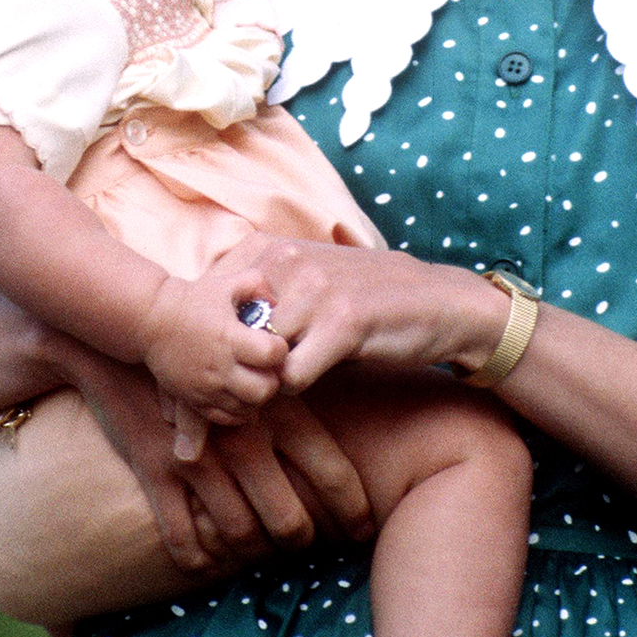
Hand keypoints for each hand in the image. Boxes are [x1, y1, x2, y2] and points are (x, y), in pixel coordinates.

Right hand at [71, 347, 372, 573]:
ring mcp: (202, 461)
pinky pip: (180, 532)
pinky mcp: (159, 470)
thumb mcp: (270, 339)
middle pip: (288, 519)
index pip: (332, 473)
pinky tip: (206, 564)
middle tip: (307, 548)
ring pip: (238, 533)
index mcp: (281, 411)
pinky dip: (195, 557)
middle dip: (301, 541)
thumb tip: (354, 352)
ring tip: (260, 555)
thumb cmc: (217, 331)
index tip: (365, 530)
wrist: (141, 328)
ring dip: (252, 554)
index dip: (354, 510)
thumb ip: (305, 359)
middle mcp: (246, 442)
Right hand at [141, 273, 287, 422]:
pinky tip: (238, 394)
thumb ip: (258, 284)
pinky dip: (238, 411)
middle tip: (265, 367)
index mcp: (231, 337)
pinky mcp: (194, 399)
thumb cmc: (193, 299)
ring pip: (247, 409)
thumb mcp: (227, 284)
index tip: (272, 342)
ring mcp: (207, 387)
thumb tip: (276, 302)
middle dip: (272, 379)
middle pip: (264, 390)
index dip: (280, 349)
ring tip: (252, 379)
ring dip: (256, 396)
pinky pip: (226, 419)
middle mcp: (220, 367)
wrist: (151, 320)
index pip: (273, 354)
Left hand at [212, 235, 509, 390]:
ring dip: (268, 378)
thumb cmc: (361, 297)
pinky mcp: (342, 323)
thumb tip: (199, 327)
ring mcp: (314, 289)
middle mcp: (286, 261)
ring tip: (291, 374)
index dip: (214, 339)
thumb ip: (255, 294)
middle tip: (255, 377)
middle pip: (228, 335)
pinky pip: (292, 377)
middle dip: (236, 364)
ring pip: (258, 359)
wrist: (437, 303)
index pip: (207, 301)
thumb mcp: (302, 281)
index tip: (225, 357)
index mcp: (268, 248)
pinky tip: (320, 374)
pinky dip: (298, 388)